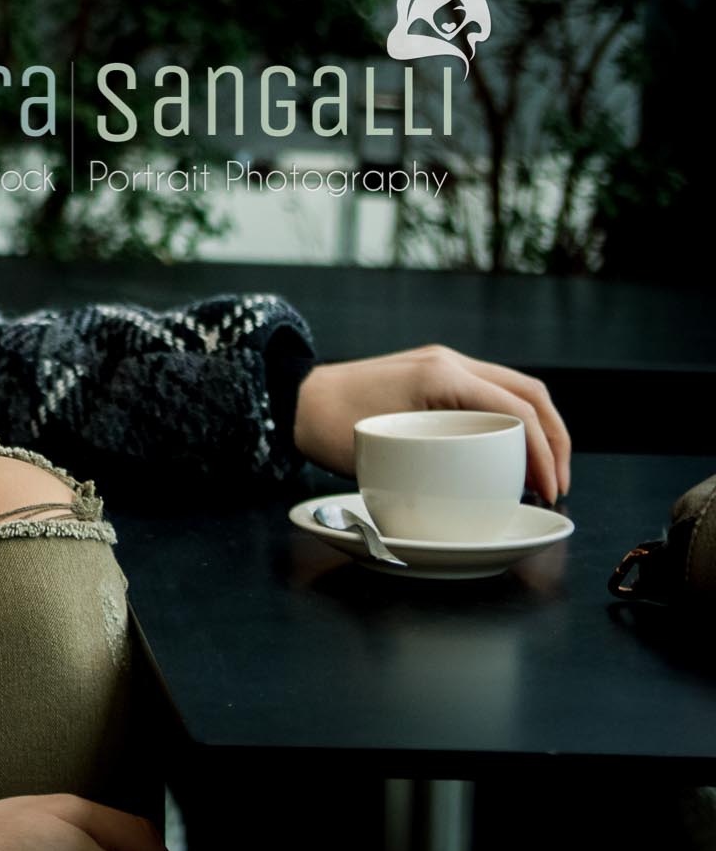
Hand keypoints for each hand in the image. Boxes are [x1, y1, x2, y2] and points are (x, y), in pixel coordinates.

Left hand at [289, 345, 573, 504]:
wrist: (293, 401)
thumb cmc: (330, 429)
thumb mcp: (390, 449)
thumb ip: (445, 461)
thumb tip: (497, 485)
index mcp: (443, 375)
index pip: (517, 409)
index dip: (544, 451)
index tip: (550, 488)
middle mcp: (450, 362)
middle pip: (528, 393)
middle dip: (554, 439)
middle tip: (557, 484)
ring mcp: (444, 364)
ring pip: (514, 389)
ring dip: (539, 428)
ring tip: (543, 472)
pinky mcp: (435, 374)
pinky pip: (490, 392)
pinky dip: (513, 420)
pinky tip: (513, 452)